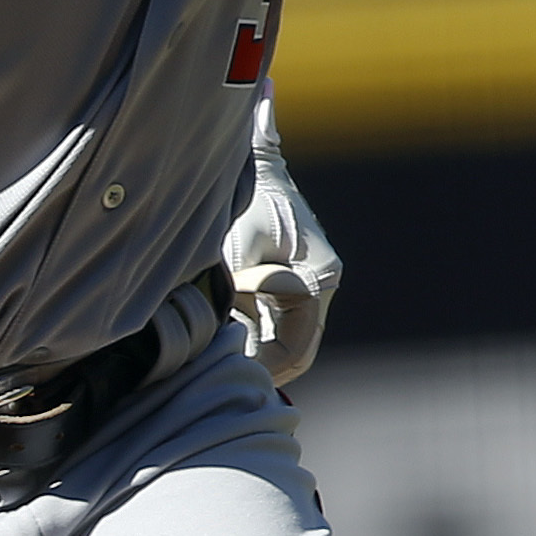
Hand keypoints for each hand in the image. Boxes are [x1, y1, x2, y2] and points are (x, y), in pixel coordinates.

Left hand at [225, 102, 340, 385]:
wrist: (253, 161)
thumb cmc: (243, 199)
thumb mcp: (233, 249)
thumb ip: (234, 295)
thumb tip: (224, 341)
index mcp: (318, 280)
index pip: (296, 350)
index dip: (263, 366)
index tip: (227, 370)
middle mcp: (321, 285)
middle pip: (294, 349)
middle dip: (258, 362)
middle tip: (217, 375)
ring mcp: (310, 283)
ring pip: (282, 336)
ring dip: (251, 343)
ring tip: (213, 350)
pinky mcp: (293, 277)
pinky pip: (273, 317)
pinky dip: (249, 325)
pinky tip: (219, 328)